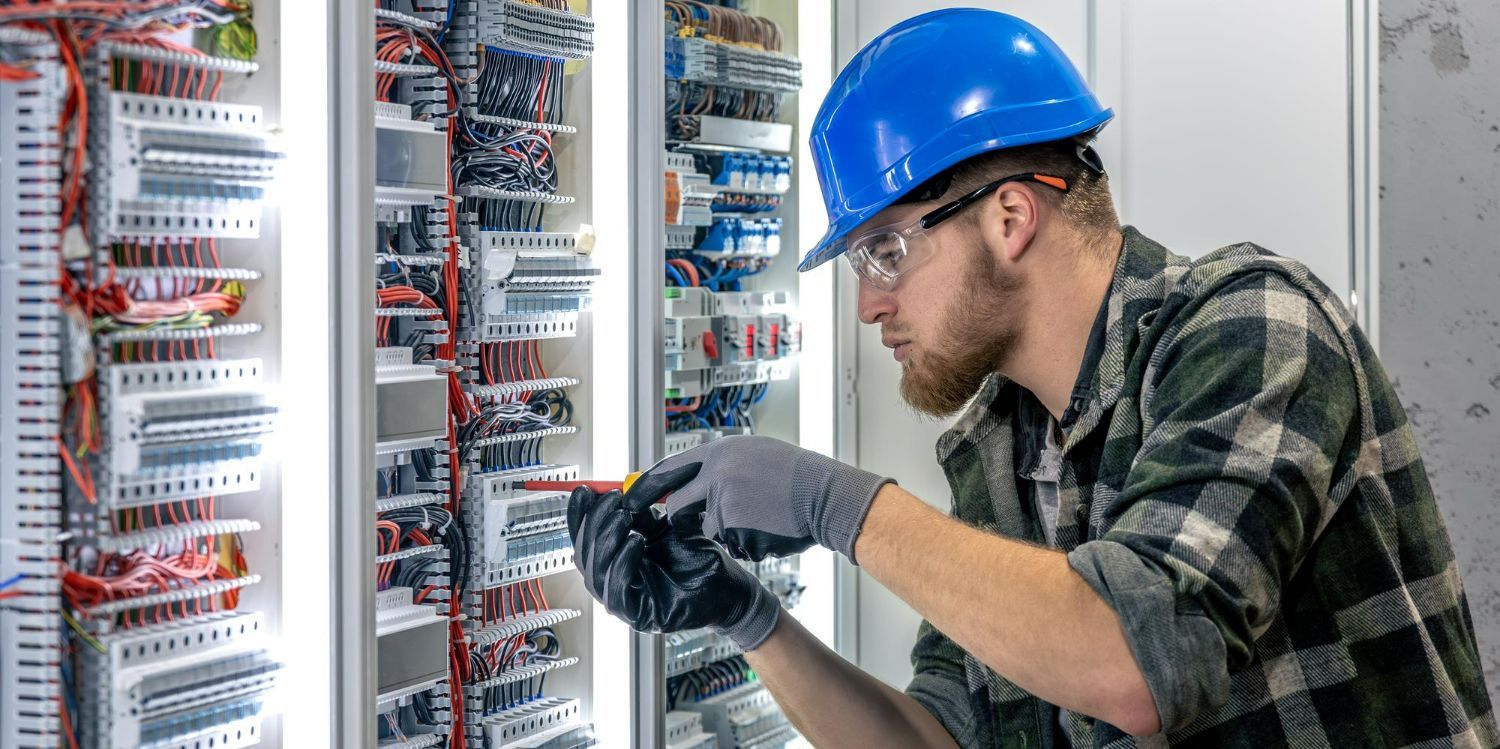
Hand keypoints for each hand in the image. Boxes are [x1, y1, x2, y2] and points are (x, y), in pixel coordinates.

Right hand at [566, 464, 780, 649]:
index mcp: (616, 561)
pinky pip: (615, 592)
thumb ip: (641, 515)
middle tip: (613, 501)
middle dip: (594, 523)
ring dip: (606, 540)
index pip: (584, 538)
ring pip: (595, 573)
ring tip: (625, 518)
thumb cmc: (700, 560)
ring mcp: (625, 602)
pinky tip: (637, 542)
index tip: (583, 490)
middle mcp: (614, 582)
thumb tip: (618, 491)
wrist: (730, 585)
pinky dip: (621, 564)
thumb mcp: (666, 529)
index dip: (578, 515)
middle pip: (583, 554)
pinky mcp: (638, 616)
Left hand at [651, 435, 893, 562]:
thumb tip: (690, 478)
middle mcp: (715, 475)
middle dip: (683, 522)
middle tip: (695, 524)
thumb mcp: (753, 454)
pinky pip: (731, 544)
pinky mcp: (734, 529)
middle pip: (676, 508)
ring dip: (727, 531)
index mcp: (718, 453)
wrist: (824, 495)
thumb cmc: (796, 475)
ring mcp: (723, 503)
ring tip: (759, 517)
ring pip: (708, 530)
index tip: (632, 499)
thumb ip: (720, 465)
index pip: (668, 470)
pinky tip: (769, 528)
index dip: (647, 487)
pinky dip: (747, 542)